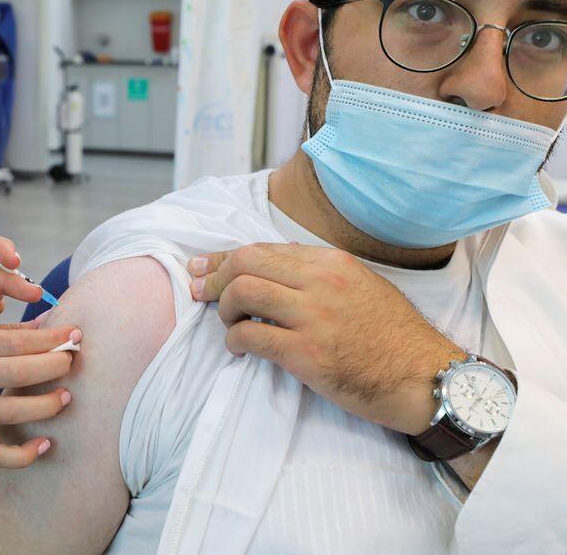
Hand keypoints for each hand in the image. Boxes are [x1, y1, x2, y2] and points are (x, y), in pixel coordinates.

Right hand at [0, 321, 82, 467]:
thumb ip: (2, 332)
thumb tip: (47, 325)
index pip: (15, 340)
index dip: (50, 337)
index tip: (76, 333)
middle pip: (17, 373)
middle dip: (53, 365)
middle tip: (74, 359)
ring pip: (10, 413)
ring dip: (44, 406)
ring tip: (65, 397)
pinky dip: (20, 455)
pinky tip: (43, 445)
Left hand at [188, 243, 465, 434]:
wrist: (425, 378)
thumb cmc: (392, 336)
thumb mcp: (361, 286)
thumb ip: (317, 275)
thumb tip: (269, 269)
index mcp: (332, 262)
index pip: (263, 248)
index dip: (224, 258)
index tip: (201, 266)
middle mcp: (322, 281)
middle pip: (245, 262)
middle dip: (215, 277)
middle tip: (201, 293)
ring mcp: (314, 316)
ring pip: (243, 293)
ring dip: (224, 310)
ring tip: (230, 324)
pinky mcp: (308, 354)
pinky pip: (251, 337)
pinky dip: (234, 341)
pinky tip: (239, 348)